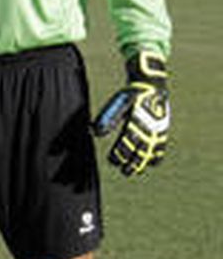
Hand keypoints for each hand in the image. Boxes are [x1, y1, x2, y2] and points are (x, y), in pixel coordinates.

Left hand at [94, 51, 168, 176]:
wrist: (153, 86)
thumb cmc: (131, 95)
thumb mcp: (118, 103)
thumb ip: (107, 118)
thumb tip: (95, 132)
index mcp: (135, 121)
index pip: (126, 142)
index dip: (119, 153)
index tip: (112, 160)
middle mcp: (147, 127)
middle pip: (140, 150)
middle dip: (132, 163)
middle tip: (124, 172)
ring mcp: (157, 129)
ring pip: (150, 151)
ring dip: (142, 162)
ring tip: (134, 172)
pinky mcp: (162, 130)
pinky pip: (161, 146)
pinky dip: (157, 155)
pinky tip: (151, 163)